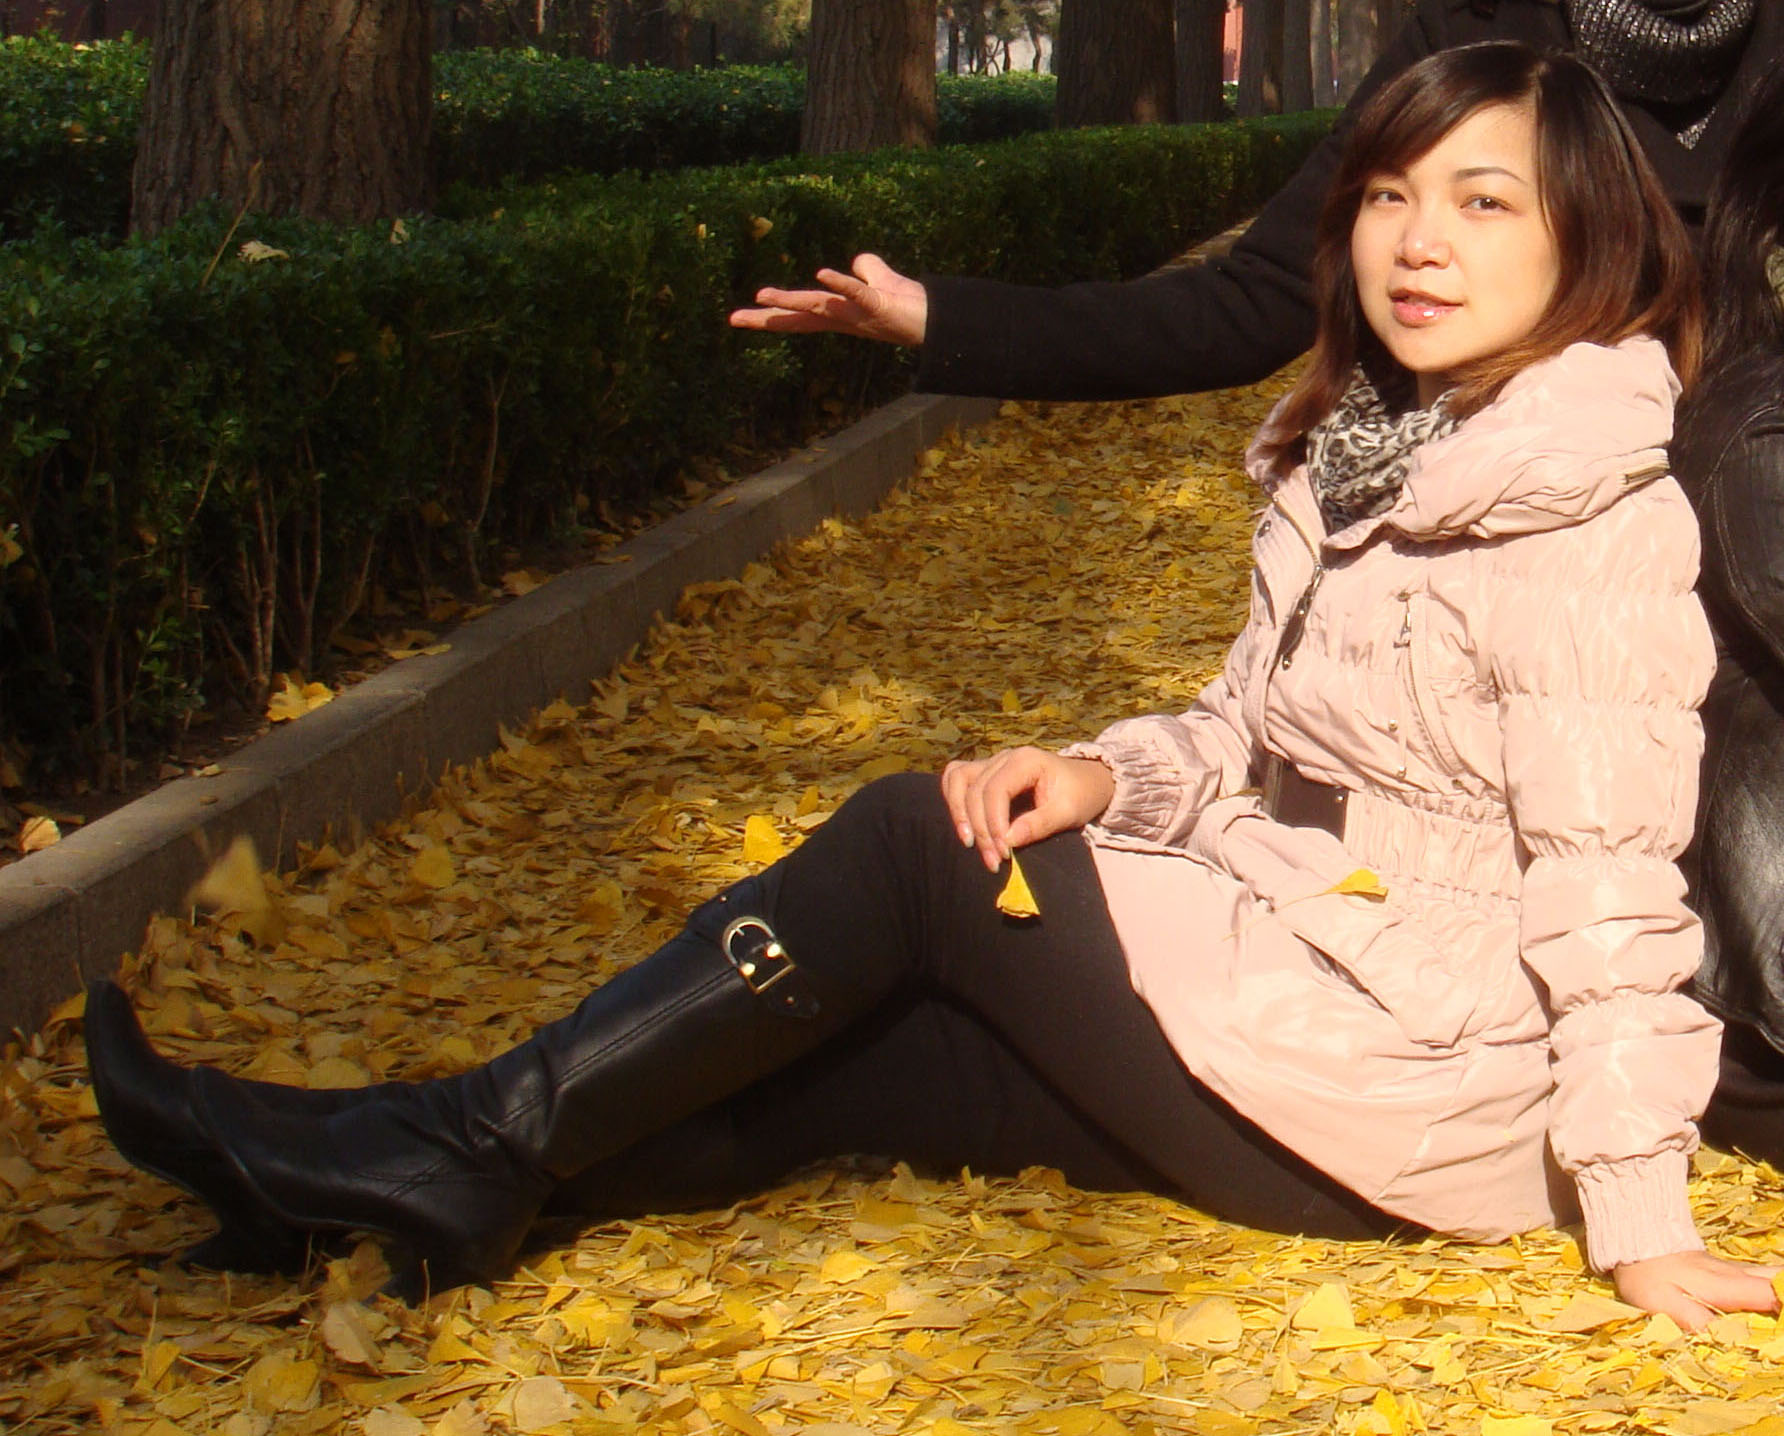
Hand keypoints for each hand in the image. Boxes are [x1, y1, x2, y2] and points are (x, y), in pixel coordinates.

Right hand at [728, 253, 928, 345]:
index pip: (801, 314)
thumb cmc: (908, 303)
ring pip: (820, 307)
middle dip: (768, 319)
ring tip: (763, 295)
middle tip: (735, 319)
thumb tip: (855, 262)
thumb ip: (866, 269)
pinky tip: (823, 275)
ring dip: (792, 301)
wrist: (939, 319)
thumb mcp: (880, 280)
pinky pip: (857, 294)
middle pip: (800, 318)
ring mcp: (859, 315)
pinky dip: (841, 284)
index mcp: (840, 313)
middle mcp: (844, 318)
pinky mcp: (879, 307)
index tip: (742, 316)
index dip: (773, 315)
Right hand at [941, 747, 1114, 872]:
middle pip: (975, 790)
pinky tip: (962, 825)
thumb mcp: (1068, 812)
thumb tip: (1008, 840)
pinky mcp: (986, 773)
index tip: (1004, 852)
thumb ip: (1039, 824)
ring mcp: (992, 763)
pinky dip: (954, 799)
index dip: (993, 823)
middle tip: (993, 860)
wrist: (1089, 780)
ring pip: (957, 780)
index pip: (995, 790)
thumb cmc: (1081, 794)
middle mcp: (1003, 757)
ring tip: (969, 843)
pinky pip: (957, 778)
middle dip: (980, 829)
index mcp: (1025, 760)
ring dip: (959, 812)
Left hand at [1612, 1248, 1781, 1330]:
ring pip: (1774, 1273)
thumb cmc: (1647, 1274)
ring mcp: (1736, 1270)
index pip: (1772, 1293)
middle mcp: (1738, 1275)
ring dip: (1782, 1285)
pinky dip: (1778, 1282)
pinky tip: (1777, 1291)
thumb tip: (1723, 1340)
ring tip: (1781, 1308)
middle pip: (1779, 1278)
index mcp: (1727, 1286)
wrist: (1634, 1239)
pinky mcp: (1729, 1271)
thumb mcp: (1662, 1302)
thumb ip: (1694, 1321)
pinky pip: (1763, 1276)